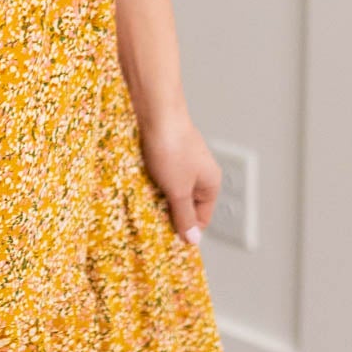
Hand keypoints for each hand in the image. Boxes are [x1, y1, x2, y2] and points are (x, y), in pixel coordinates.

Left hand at [137, 107, 221, 246]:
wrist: (157, 112)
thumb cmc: (172, 148)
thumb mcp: (178, 190)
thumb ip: (184, 215)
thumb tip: (194, 239)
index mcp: (211, 183)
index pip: (202, 217)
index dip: (185, 229)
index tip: (167, 238)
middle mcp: (200, 172)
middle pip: (186, 203)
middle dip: (169, 211)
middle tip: (151, 219)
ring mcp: (184, 161)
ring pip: (171, 188)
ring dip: (158, 195)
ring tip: (144, 197)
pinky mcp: (168, 151)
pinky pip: (161, 174)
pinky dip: (152, 180)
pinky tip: (141, 181)